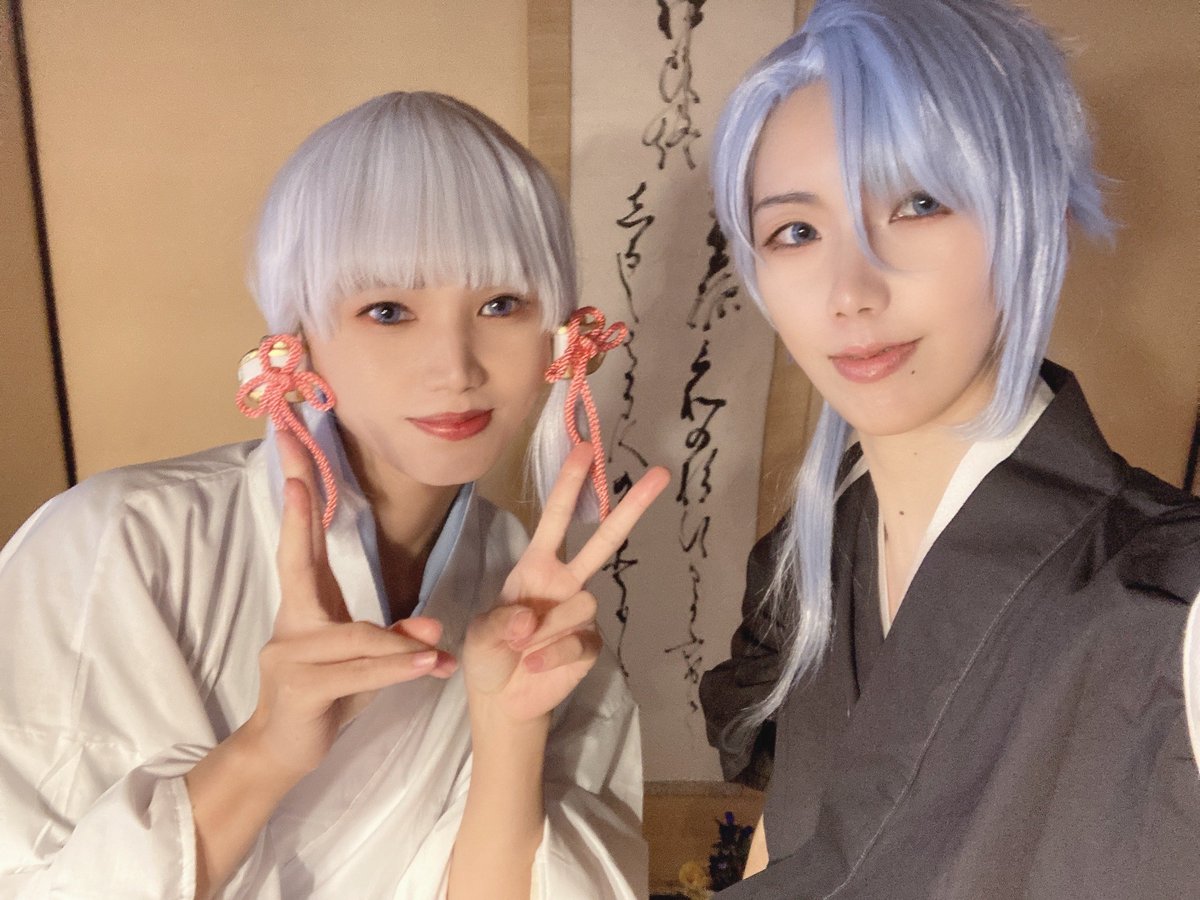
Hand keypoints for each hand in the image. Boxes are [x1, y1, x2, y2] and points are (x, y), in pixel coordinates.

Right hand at [243, 431, 456, 777]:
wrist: (284, 752)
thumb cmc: (327, 697)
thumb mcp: (368, 663)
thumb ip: (396, 640)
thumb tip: (434, 627)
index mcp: (306, 606)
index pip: (302, 545)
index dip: (299, 502)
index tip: (292, 457)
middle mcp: (292, 621)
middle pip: (295, 559)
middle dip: (296, 512)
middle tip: (293, 473)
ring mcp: (290, 654)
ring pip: (354, 636)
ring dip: (398, 646)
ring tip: (438, 650)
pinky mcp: (301, 688)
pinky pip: (358, 673)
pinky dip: (397, 670)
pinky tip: (429, 667)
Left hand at [462, 443, 668, 723]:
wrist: (502, 702)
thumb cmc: (488, 656)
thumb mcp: (479, 635)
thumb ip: (500, 622)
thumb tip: (531, 619)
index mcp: (536, 568)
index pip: (555, 520)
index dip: (569, 485)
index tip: (585, 448)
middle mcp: (565, 583)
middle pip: (604, 541)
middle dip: (631, 508)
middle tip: (660, 474)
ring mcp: (581, 614)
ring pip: (581, 604)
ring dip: (546, 629)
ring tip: (520, 649)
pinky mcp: (589, 645)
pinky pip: (580, 642)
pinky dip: (552, 656)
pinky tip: (534, 667)